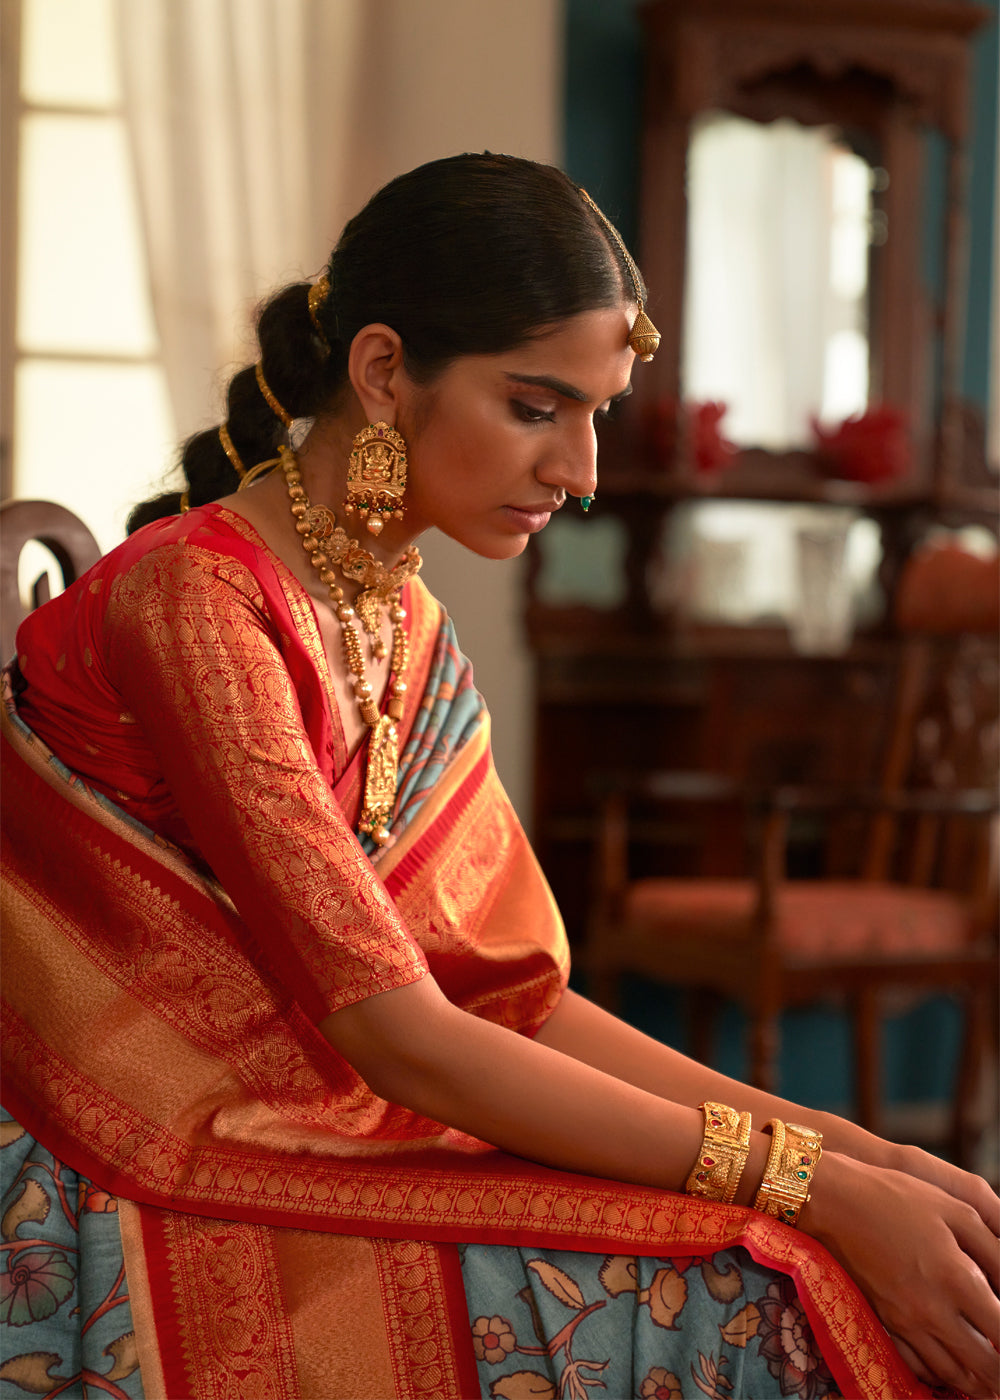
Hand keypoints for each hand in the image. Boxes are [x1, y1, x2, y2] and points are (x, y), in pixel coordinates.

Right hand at [806, 1152, 999, 1397]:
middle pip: (984, 1365)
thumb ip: (994, 1249)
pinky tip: (955, 1368)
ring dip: (980, 1382)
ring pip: (954, 1372)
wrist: (832, 1201)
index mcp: (955, 1278)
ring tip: (993, 1379)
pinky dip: (943, 1375)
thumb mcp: (955, 1208)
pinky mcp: (885, 1322)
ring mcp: (905, 1321)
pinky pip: (920, 1367)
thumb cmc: (896, 1196)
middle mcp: (931, 1310)